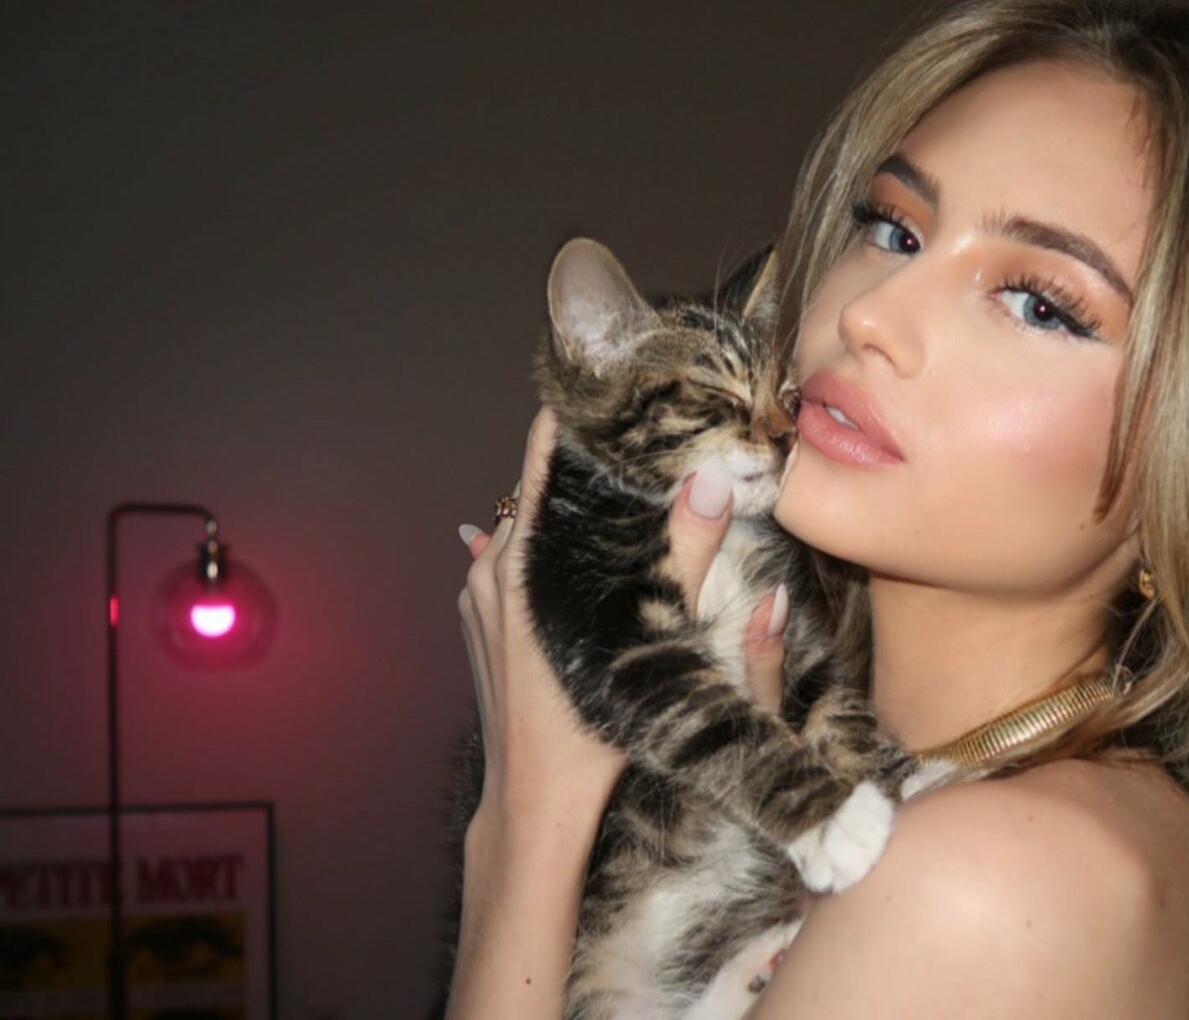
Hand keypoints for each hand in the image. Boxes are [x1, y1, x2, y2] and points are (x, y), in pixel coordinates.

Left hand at [457, 409, 790, 835]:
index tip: (618, 381)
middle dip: (592, 461)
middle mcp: (489, 569)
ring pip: (532, 525)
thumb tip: (709, 482)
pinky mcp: (482, 620)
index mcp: (520, 564)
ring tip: (633, 486)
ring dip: (576, 507)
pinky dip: (559, 544)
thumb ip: (682, 558)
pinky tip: (599, 549)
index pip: (544, 457)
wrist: (532, 807)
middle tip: (649, 435)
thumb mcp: (647, 642)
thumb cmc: (588, 735)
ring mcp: (479, 596)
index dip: (580, 414)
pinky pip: (521, 559)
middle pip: (541, 488)